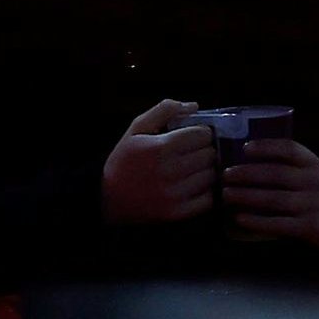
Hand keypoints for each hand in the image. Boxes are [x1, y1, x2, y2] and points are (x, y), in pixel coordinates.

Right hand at [102, 98, 215, 224]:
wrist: (107, 198)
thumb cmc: (124, 160)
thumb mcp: (137, 129)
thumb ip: (164, 110)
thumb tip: (194, 105)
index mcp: (160, 147)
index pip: (202, 134)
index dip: (201, 133)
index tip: (194, 136)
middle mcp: (169, 171)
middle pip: (209, 154)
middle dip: (204, 151)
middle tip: (194, 153)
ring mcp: (174, 194)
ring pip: (211, 176)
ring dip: (206, 171)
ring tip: (193, 170)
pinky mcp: (176, 213)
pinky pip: (207, 199)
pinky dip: (205, 192)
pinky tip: (193, 187)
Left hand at [222, 137, 318, 247]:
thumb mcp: (312, 171)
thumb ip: (289, 164)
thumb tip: (246, 155)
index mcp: (313, 163)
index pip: (289, 149)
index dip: (267, 147)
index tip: (245, 148)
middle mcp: (313, 181)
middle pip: (275, 174)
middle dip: (247, 173)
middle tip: (225, 175)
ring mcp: (311, 205)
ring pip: (273, 199)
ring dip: (246, 196)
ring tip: (226, 194)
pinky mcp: (308, 227)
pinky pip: (278, 223)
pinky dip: (257, 221)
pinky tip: (240, 218)